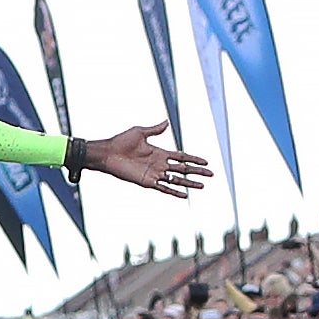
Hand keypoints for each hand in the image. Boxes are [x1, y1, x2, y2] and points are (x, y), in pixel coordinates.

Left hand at [88, 123, 211, 198]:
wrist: (107, 154)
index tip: (206, 161)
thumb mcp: (140, 132)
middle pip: (183, 168)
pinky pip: (163, 188)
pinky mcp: (147, 182)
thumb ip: (155, 129)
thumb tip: (167, 122)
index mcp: (159, 152)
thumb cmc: (121, 141)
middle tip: (211, 174)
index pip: (181, 156)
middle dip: (197, 171)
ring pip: (176, 179)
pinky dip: (174, 192)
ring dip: (189, 183)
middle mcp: (159, 164)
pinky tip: (184, 196)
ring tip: (202, 186)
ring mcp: (154, 174)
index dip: (194, 158)